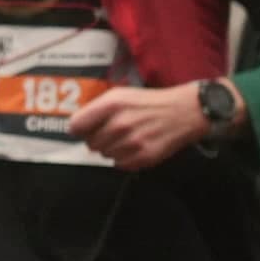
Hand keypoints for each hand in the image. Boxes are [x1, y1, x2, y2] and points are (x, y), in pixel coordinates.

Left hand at [73, 82, 209, 170]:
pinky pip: (119, 164)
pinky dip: (124, 158)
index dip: (80, 129)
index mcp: (111, 105)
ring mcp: (132, 142)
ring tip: (128, 137)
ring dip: (112, 149)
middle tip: (114, 131)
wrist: (184, 112)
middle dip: (98, 138)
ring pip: (105, 155)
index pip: (76, 126)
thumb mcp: (120, 95)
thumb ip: (96, 110)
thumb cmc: (148, 103)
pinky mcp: (143, 157)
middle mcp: (119, 124)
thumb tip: (75, 129)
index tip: (86, 129)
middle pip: (90, 144)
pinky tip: (136, 146)